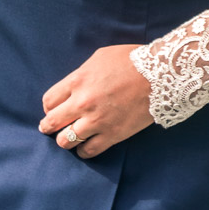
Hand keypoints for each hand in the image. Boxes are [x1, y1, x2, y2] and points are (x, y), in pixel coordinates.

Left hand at [39, 44, 153, 158]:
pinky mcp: (112, 135)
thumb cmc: (130, 61)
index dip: (49, 107)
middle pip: (51, 123)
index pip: (48, 101)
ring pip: (66, 141)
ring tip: (69, 137)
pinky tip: (86, 145)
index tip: (53, 109)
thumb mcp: (99, 57)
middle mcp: (82, 103)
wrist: (160, 75)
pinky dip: (83, 151)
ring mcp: (97, 121)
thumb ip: (81, 74)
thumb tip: (72, 87)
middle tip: (49, 128)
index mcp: (77, 81)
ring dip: (64, 140)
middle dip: (48, 126)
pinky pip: (88, 151)